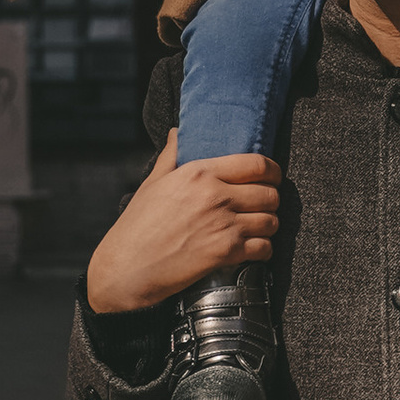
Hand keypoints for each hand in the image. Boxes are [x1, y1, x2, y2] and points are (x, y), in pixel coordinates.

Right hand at [85, 136, 280, 314]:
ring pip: (271, 221)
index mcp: (200, 173)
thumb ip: (171, 156)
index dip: (272, 171)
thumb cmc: (138, 225)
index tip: (271, 177)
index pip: (257, 164)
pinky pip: (265, 248)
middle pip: (270, 194)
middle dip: (270, 200)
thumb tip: (177, 133)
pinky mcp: (226, 253)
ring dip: (268, 225)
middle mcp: (216, 196)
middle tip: (261, 207)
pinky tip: (252, 249)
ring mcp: (224, 225)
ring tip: (257, 228)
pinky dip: (263, 250)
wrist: (127, 267)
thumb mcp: (153, 183)